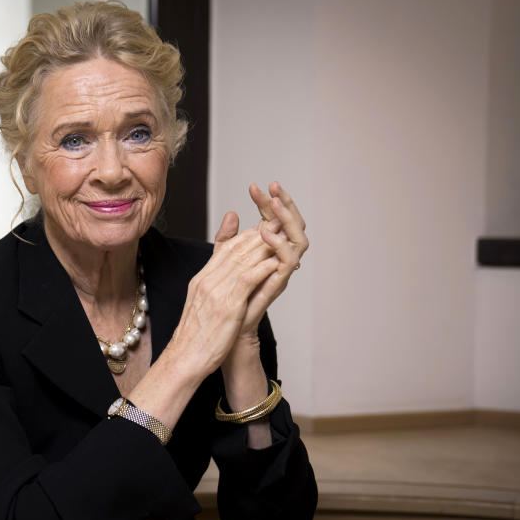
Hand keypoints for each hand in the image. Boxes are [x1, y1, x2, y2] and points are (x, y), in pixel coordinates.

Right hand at [167, 215, 281, 377]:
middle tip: (278, 222)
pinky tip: (275, 262)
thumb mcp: (202, 303)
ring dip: (264, 246)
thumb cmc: (196, 336)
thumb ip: (214, 284)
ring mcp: (216, 292)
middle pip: (236, 250)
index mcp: (201, 278)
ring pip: (243, 260)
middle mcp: (207, 280)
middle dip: (259, 234)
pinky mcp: (227, 306)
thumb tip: (226, 272)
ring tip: (282, 235)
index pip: (225, 249)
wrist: (185, 358)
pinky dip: (262, 268)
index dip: (247, 236)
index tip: (264, 228)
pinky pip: (247, 280)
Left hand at [221, 183, 307, 410]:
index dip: (268, 203)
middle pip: (293, 225)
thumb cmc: (224, 302)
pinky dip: (280, 244)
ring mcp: (280, 272)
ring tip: (273, 204)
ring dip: (287, 219)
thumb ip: (228, 240)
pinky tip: (265, 232)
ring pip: (299, 238)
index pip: (274, 220)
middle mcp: (278, 260)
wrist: (222, 333)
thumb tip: (233, 214)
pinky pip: (288, 261)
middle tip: (273, 187)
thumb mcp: (221, 262)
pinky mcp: (277, 285)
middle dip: (285, 203)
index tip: (255, 186)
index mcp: (266, 252)